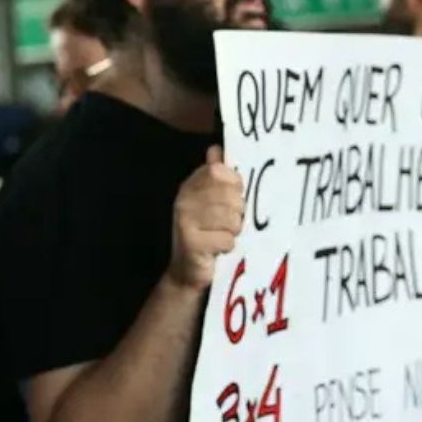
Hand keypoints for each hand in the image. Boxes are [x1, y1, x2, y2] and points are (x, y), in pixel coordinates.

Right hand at [167, 146, 242, 291]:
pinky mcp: (191, 242)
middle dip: (237, 213)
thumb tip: (216, 149)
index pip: (221, 172)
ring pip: (231, 218)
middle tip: (228, 224)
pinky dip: (228, 247)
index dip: (235, 185)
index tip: (234, 198)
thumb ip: (216, 177)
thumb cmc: (206, 234)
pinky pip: (227, 239)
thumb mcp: (211, 203)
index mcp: (191, 185)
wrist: (187, 272)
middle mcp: (184, 199)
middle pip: (230, 196)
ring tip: (223, 236)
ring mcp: (185, 220)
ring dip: (234, 231)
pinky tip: (218, 250)